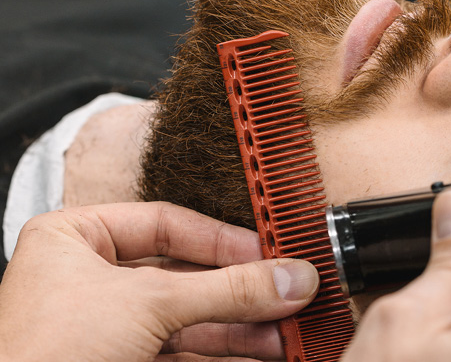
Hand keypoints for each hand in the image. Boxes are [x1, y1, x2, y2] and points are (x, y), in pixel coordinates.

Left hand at [0, 202, 318, 361]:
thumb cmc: (42, 355)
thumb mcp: (148, 304)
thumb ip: (225, 289)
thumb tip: (286, 278)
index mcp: (74, 239)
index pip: (165, 224)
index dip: (220, 238)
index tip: (266, 252)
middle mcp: (91, 280)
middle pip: (185, 275)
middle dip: (239, 290)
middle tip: (285, 291)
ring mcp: (109, 326)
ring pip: (190, 318)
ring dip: (241, 326)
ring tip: (284, 329)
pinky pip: (186, 353)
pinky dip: (225, 355)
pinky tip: (260, 355)